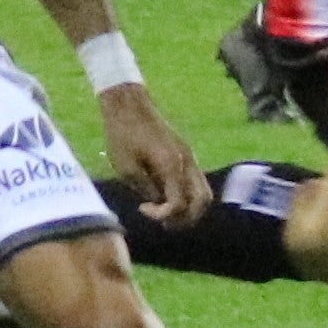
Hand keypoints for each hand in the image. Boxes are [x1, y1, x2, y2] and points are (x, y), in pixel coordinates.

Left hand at [98, 88, 209, 223]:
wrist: (129, 105)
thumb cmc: (123, 134)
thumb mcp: (126, 168)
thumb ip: (146, 189)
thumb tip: (159, 203)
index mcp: (171, 166)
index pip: (179, 204)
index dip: (162, 215)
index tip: (142, 208)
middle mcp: (187, 162)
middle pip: (202, 202)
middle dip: (185, 218)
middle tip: (164, 222)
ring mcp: (190, 157)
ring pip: (204, 192)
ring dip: (190, 208)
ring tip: (169, 214)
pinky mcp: (186, 153)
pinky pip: (197, 181)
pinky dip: (189, 195)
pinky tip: (168, 196)